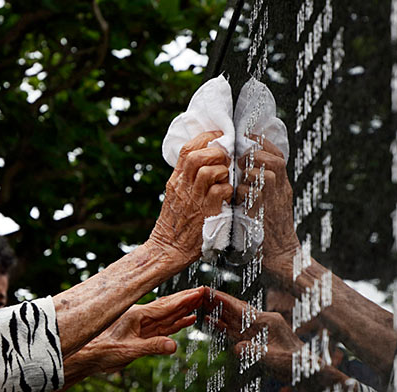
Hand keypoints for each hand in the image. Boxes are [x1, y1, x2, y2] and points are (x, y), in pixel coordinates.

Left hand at [79, 288, 204, 373]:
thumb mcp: (129, 351)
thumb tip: (174, 346)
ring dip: (184, 309)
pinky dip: (176, 322)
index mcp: (138, 316)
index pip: (167, 306)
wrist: (87, 356)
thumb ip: (152, 347)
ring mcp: (142, 325)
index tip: (199, 292)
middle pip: (169, 307)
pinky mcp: (142, 333)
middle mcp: (141, 317)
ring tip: (199, 303)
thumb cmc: (101, 351)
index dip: (184, 300)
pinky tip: (186, 320)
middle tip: (203, 292)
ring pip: (168, 315)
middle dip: (187, 300)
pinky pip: (164, 326)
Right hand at [149, 131, 232, 265]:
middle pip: (196, 155)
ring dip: (222, 171)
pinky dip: (228, 190)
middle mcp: (183, 187)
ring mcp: (193, 199)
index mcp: (176, 180)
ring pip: (208, 171)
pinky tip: (228, 196)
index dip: (205, 138)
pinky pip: (220, 191)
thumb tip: (207, 164)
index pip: (187, 149)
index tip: (219, 136)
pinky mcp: (205, 212)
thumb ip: (189, 180)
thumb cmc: (176, 225)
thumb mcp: (177, 197)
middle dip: (215, 152)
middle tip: (226, 158)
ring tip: (227, 178)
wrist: (168, 250)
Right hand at [204, 290, 302, 381]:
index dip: (222, 300)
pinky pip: (235, 329)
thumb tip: (236, 348)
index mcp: (267, 321)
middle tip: (197, 293)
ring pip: (233, 318)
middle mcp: (262, 321)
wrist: (306, 370)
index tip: (207, 290)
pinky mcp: (255, 338)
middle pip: (234, 309)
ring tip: (199, 304)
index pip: (240, 308)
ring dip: (216, 311)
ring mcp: (258, 329)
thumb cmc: (293, 364)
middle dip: (216, 301)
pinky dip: (222, 325)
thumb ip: (255, 352)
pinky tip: (210, 321)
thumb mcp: (273, 359)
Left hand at [236, 136, 299, 276]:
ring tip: (239, 180)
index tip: (247, 139)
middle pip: (275, 160)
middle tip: (241, 161)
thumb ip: (263, 186)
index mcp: (283, 186)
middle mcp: (282, 191)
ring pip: (266, 174)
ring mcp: (275, 202)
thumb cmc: (271, 230)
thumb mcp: (273, 203)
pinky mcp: (265, 214)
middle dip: (254, 155)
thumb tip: (246, 169)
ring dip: (248, 173)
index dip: (262, 143)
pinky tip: (236, 198)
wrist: (284, 256)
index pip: (278, 155)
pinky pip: (253, 195)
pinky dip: (242, 193)